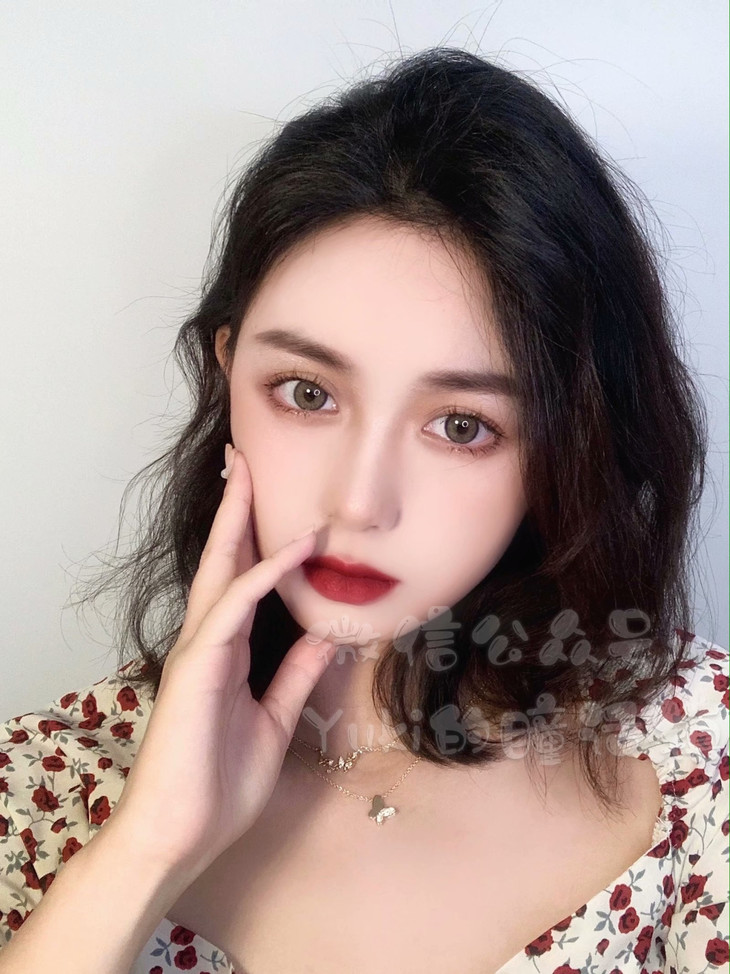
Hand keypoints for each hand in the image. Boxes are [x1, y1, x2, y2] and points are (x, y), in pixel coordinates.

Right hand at [105, 444, 332, 881]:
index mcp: (225, 652)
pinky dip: (264, 575)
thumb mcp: (275, 718)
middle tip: (242, 458)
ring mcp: (198, 650)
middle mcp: (208, 641)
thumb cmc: (220, 784)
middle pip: (222, 559)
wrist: (181, 834)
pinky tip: (291, 549)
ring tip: (247, 471)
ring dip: (239, 520)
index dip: (256, 539)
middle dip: (234, 509)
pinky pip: (235, 608)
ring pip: (221, 570)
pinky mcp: (198, 666)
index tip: (273, 501)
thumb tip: (329, 633)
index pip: (241, 580)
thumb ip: (297, 674)